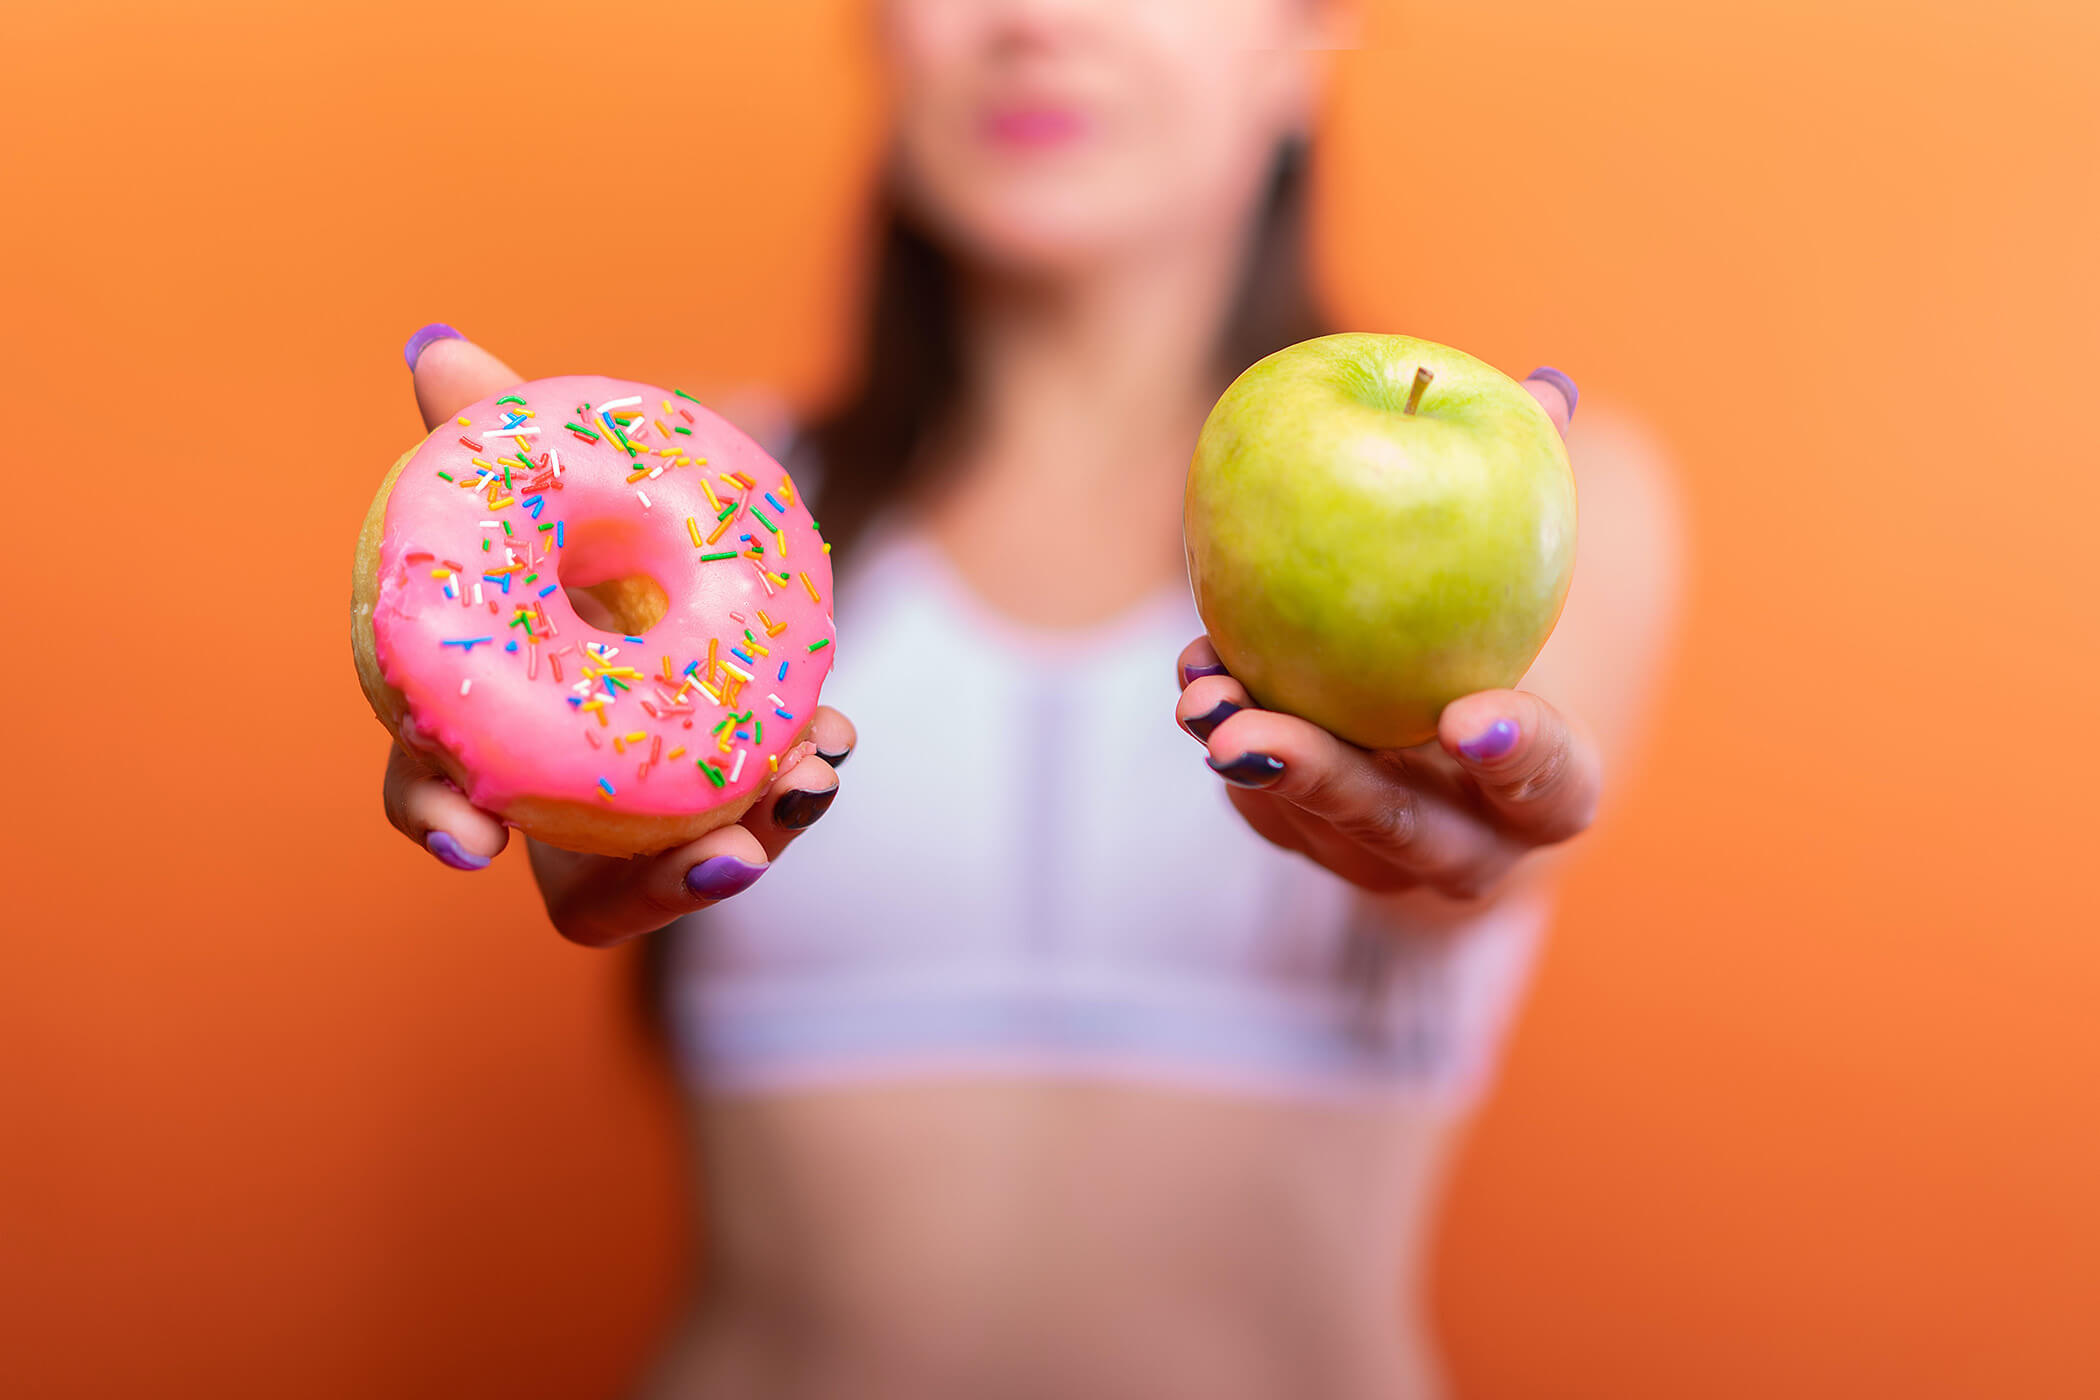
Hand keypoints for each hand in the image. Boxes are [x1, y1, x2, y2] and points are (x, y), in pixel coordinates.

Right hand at [378, 326, 855, 945]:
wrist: (649, 566)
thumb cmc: (572, 539)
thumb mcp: (542, 479)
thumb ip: (490, 426)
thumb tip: (435, 347)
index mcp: (482, 727)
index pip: (432, 788)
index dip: (439, 819)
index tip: (473, 846)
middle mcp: (557, 803)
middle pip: (584, 888)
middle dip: (655, 885)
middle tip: (724, 856)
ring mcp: (642, 827)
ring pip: (682, 876)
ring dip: (753, 843)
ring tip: (810, 782)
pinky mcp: (719, 811)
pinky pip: (752, 825)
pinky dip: (793, 792)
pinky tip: (832, 748)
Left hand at [1171, 369, 1598, 903]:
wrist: (1445, 743)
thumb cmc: (1497, 633)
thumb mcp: (1523, 574)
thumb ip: (1535, 494)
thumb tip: (1546, 385)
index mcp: (1549, 791)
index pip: (1551, 786)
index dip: (1520, 757)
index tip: (1467, 717)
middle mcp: (1468, 846)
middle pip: (1403, 830)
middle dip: (1326, 782)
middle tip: (1257, 733)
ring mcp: (1379, 859)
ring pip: (1315, 828)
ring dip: (1252, 762)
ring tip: (1200, 699)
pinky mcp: (1306, 840)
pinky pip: (1262, 800)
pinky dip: (1230, 733)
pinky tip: (1196, 675)